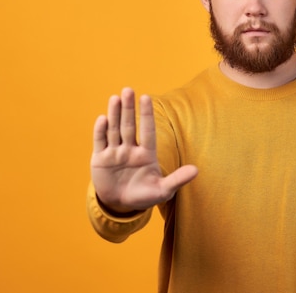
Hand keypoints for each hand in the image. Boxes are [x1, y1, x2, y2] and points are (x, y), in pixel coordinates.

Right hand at [91, 87, 197, 212]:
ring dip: (114, 114)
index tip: (146, 97)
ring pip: (114, 130)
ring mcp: (114, 153)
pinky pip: (100, 142)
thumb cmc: (144, 195)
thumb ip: (177, 179)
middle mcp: (130, 149)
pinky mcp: (100, 159)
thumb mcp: (163, 190)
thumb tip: (196, 170)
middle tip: (128, 90)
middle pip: (129, 125)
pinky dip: (100, 131)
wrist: (121, 205)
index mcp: (146, 154)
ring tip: (115, 98)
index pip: (148, 130)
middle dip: (129, 108)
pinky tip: (103, 119)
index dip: (146, 114)